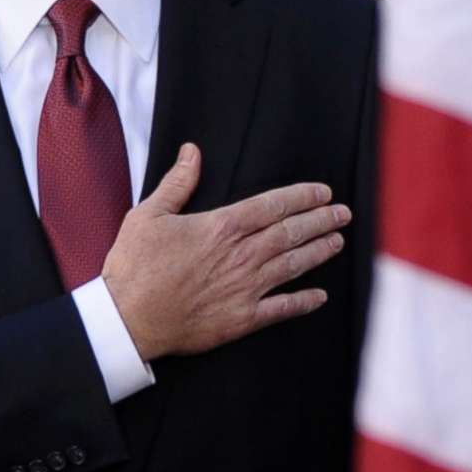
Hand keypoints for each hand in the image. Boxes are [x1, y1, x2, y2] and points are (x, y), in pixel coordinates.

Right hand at [99, 143, 351, 360]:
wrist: (129, 318)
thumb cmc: (135, 266)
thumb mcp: (149, 215)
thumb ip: (177, 183)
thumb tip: (192, 152)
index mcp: (222, 227)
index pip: (274, 205)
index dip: (302, 197)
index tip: (322, 192)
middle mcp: (241, 255)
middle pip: (292, 232)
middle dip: (321, 220)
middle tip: (342, 214)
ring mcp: (246, 288)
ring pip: (294, 265)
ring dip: (319, 252)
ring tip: (337, 242)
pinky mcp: (242, 319)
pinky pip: (282, 309)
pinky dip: (304, 302)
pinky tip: (319, 296)